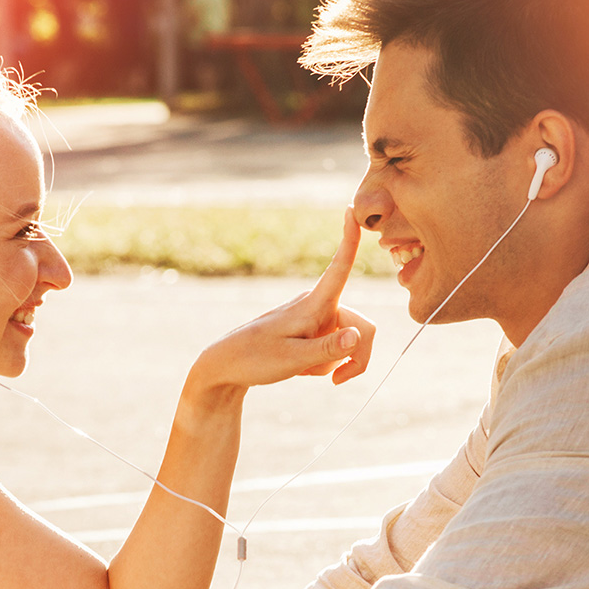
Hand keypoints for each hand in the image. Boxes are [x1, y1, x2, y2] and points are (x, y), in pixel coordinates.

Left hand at [191, 213, 377, 391]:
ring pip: (349, 342)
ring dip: (336, 362)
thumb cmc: (255, 359)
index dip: (349, 239)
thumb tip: (357, 337)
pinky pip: (334, 349)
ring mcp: (316, 320)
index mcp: (313, 304)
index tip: (352, 208)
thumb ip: (328, 349)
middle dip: (357, 356)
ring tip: (304, 369)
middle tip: (337, 381)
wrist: (226, 367)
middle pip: (361, 327)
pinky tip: (302, 367)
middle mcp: (318, 306)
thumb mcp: (293, 358)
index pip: (338, 267)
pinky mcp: (313, 332)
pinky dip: (325, 363)